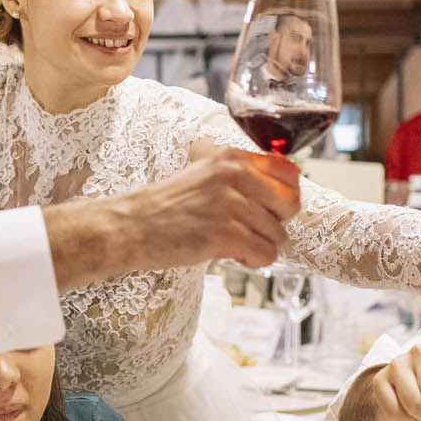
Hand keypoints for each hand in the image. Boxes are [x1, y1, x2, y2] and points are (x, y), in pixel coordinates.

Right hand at [135, 145, 302, 269]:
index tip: (271, 209)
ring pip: (278, 235)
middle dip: (275, 224)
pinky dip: (252, 261)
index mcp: (232, 158)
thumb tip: (283, 197)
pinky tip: (230, 255)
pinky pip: (266, 254)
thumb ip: (240, 179)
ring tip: (231, 244)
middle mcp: (235, 176)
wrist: (130, 227)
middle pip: (290, 206)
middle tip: (248, 230)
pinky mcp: (226, 234)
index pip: (290, 172)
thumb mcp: (205, 177)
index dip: (286, 196)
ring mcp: (231, 205)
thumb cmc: (165, 208)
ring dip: (259, 246)